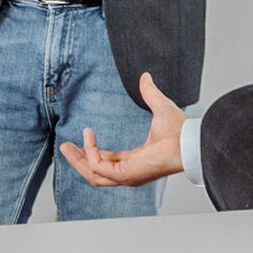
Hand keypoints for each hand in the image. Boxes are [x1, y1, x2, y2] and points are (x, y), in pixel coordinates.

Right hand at [59, 72, 185, 186]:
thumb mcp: (160, 107)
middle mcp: (130, 172)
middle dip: (78, 160)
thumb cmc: (179, 130)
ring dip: (78, 160)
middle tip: (64, 146)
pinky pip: (98, 166)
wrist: (188, 140)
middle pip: (96, 172)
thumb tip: (145, 76)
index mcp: (136, 161)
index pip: (108, 162)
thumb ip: (149, 93)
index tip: (83, 136)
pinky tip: (88, 135)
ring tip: (65, 146)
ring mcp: (127, 176)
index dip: (92, 152)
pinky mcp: (125, 175)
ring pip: (93, 174)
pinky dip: (90, 152)